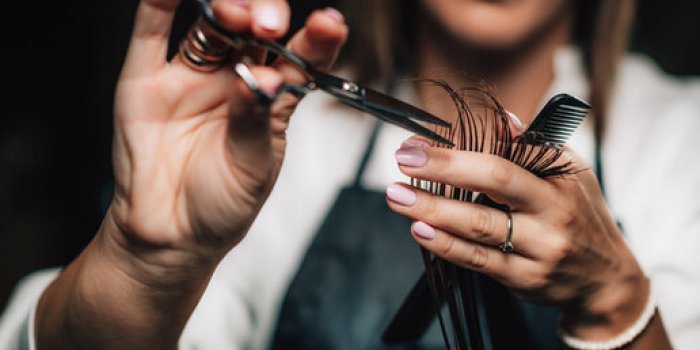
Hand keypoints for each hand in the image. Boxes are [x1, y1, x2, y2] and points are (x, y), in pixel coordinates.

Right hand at [36, 1, 346, 348]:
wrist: (172, 237)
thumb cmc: (223, 205)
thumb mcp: (253, 167)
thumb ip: (256, 119)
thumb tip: (264, 78)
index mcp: (272, 98)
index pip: (300, 58)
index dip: (317, 39)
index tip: (330, 24)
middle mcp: (235, 78)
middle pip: (255, 28)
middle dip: (266, 17)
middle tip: (271, 25)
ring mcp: (193, 75)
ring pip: (211, 25)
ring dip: (226, 8)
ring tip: (237, 12)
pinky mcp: (147, 80)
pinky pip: (152, 32)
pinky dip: (159, 3)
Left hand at [386, 137, 648, 339]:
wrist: (605, 279)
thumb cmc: (579, 215)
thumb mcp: (569, 174)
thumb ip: (531, 148)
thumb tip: (500, 118)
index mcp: (559, 179)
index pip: (507, 156)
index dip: (459, 149)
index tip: (418, 143)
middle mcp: (552, 212)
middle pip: (494, 183)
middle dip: (444, 169)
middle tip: (403, 161)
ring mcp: (539, 248)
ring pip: (480, 226)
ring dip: (433, 209)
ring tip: (398, 197)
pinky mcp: (524, 278)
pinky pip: (479, 260)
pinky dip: (446, 245)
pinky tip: (420, 230)